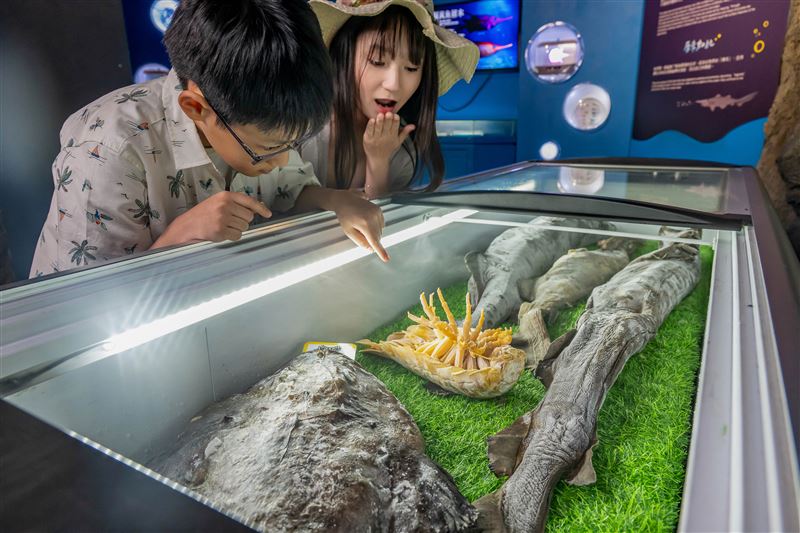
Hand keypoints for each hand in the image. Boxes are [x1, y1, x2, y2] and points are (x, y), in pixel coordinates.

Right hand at [152, 191, 270, 247]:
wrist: (186, 226)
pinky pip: (237, 236)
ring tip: (223, 227)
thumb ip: (235, 203)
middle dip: (242, 221)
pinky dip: (232, 237)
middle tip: (229, 222)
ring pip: (244, 227)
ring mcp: (222, 218)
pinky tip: (221, 233)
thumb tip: (256, 209)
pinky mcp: (220, 230)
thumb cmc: (204, 215)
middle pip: (249, 217)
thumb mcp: (218, 202)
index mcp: (225, 196)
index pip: (249, 201)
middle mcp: (225, 205)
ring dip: (236, 229)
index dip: (261, 208)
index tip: (268, 214)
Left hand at [330, 190, 388, 261]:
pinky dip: (375, 226)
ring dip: (373, 232)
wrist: (345, 199)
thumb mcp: (348, 231)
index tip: (386, 259)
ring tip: (362, 224)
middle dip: (371, 239)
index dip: (381, 251)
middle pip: (377, 237)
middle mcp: (373, 217)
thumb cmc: (344, 216)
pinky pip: (381, 224)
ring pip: (380, 231)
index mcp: (364, 223)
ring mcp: (377, 212)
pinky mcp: (379, 210)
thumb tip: (371, 249)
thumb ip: (360, 241)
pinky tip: (366, 220)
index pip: (374, 241)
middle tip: (359, 231)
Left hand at [362, 112, 414, 161]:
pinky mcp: (367, 139)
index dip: (395, 121)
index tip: (395, 116)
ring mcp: (375, 138)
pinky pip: (369, 131)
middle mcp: (385, 137)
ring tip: (380, 115)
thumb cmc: (388, 148)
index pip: (395, 127)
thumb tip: (413, 126)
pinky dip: (370, 125)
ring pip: (378, 128)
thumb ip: (405, 132)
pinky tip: (372, 120)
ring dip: (379, 121)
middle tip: (388, 114)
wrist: (377, 159)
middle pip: (387, 127)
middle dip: (388, 120)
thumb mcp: (398, 141)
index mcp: (393, 136)